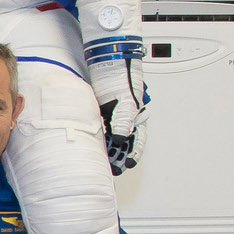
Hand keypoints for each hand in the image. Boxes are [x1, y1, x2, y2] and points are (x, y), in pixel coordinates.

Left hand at [88, 54, 149, 174]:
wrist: (107, 64)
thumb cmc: (122, 80)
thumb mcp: (126, 103)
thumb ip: (124, 122)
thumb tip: (120, 139)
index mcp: (137, 117)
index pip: (138, 140)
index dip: (134, 154)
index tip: (127, 165)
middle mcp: (126, 119)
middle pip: (125, 142)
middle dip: (120, 156)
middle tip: (114, 169)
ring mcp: (114, 116)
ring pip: (114, 138)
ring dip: (110, 150)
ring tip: (104, 163)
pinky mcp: (102, 113)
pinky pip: (103, 130)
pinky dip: (100, 140)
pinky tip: (95, 148)